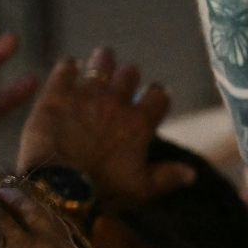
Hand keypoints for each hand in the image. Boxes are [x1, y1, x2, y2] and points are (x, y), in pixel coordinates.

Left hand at [17, 47, 195, 210]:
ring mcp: (85, 95)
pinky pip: (65, 70)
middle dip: (129, 75)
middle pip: (129, 75)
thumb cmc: (105, 190)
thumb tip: (192, 173)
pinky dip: (69, 66)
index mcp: (140, 124)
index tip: (156, 96)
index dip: (158, 95)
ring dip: (103, 60)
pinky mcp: (56, 95)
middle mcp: (116, 103)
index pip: (159, 97)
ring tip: (104, 56)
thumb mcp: (142, 189)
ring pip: (100, 65)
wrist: (60, 187)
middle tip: (126, 76)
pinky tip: (69, 65)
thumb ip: (167, 177)